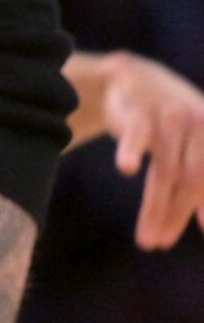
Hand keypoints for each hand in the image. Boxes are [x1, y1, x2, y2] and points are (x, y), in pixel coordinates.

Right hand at [97, 52, 203, 248]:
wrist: (134, 78)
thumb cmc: (171, 123)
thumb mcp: (193, 146)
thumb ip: (200, 181)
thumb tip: (203, 224)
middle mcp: (199, 127)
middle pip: (191, 181)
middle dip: (176, 215)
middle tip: (158, 244)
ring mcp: (170, 119)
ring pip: (164, 171)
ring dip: (154, 207)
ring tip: (146, 238)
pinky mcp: (140, 112)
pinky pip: (136, 136)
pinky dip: (131, 151)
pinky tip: (127, 168)